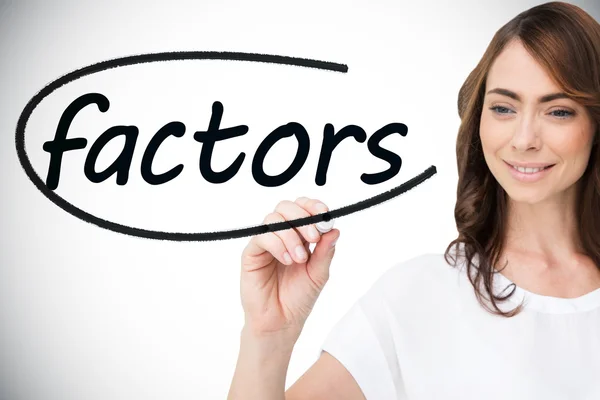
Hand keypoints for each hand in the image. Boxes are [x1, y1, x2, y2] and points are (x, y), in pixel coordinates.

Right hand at [240, 197, 339, 337]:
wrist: (281, 322)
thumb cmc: (298, 298)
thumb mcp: (318, 274)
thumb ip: (325, 252)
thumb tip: (334, 230)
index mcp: (299, 236)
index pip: (304, 209)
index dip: (314, 207)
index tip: (325, 215)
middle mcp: (281, 235)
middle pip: (286, 206)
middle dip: (303, 217)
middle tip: (314, 237)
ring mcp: (265, 243)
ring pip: (273, 218)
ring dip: (290, 235)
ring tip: (299, 258)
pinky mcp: (251, 253)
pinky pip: (262, 236)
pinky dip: (277, 244)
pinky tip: (287, 261)